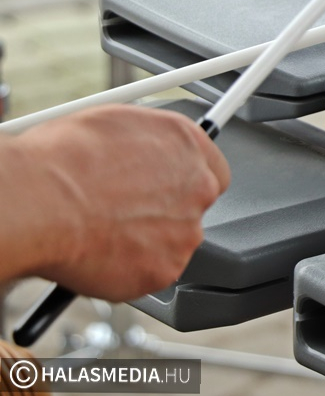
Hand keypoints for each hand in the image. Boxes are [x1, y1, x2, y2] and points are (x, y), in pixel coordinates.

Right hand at [0, 104, 230, 300]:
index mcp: (187, 144)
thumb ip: (144, 143)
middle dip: (165, 211)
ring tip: (103, 230)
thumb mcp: (113, 124)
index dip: (186, 180)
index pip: (213, 167)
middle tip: (126, 212)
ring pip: (173, 240)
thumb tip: (140, 151)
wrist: (40, 201)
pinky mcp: (166, 268)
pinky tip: (102, 252)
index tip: (169, 187)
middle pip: (194, 206)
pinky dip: (131, 268)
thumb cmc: (63, 159)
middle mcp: (198, 185)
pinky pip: (153, 271)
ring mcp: (186, 230)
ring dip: (147, 240)